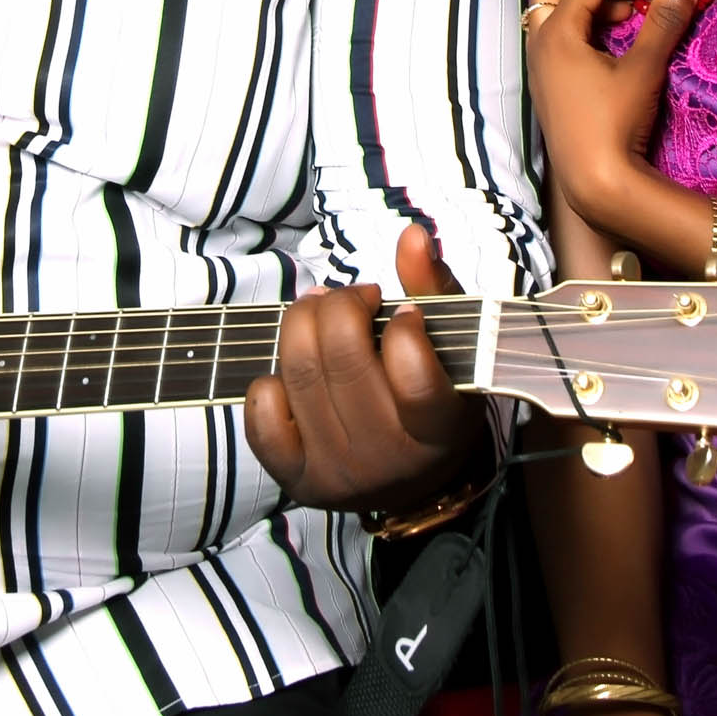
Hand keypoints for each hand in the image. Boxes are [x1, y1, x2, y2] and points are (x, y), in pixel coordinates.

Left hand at [243, 225, 484, 513]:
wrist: (414, 480)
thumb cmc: (436, 397)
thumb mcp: (454, 347)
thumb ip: (434, 288)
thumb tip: (412, 235)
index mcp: (439, 430)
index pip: (414, 377)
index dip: (404, 328)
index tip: (405, 313)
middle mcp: (388, 458)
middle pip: (342, 361)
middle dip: (341, 306)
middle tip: (354, 298)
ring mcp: (339, 473)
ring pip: (298, 375)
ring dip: (301, 324)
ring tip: (320, 311)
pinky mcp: (296, 479)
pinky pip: (262, 416)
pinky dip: (270, 380)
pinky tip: (294, 368)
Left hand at [524, 0, 701, 234]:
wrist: (595, 183)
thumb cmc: (615, 124)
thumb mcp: (644, 68)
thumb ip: (663, 20)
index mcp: (556, 33)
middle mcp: (539, 44)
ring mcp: (540, 65)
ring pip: (555, 12)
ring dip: (591, 3)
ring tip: (630, 13)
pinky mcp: (549, 84)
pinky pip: (560, 38)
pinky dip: (585, 27)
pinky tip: (617, 42)